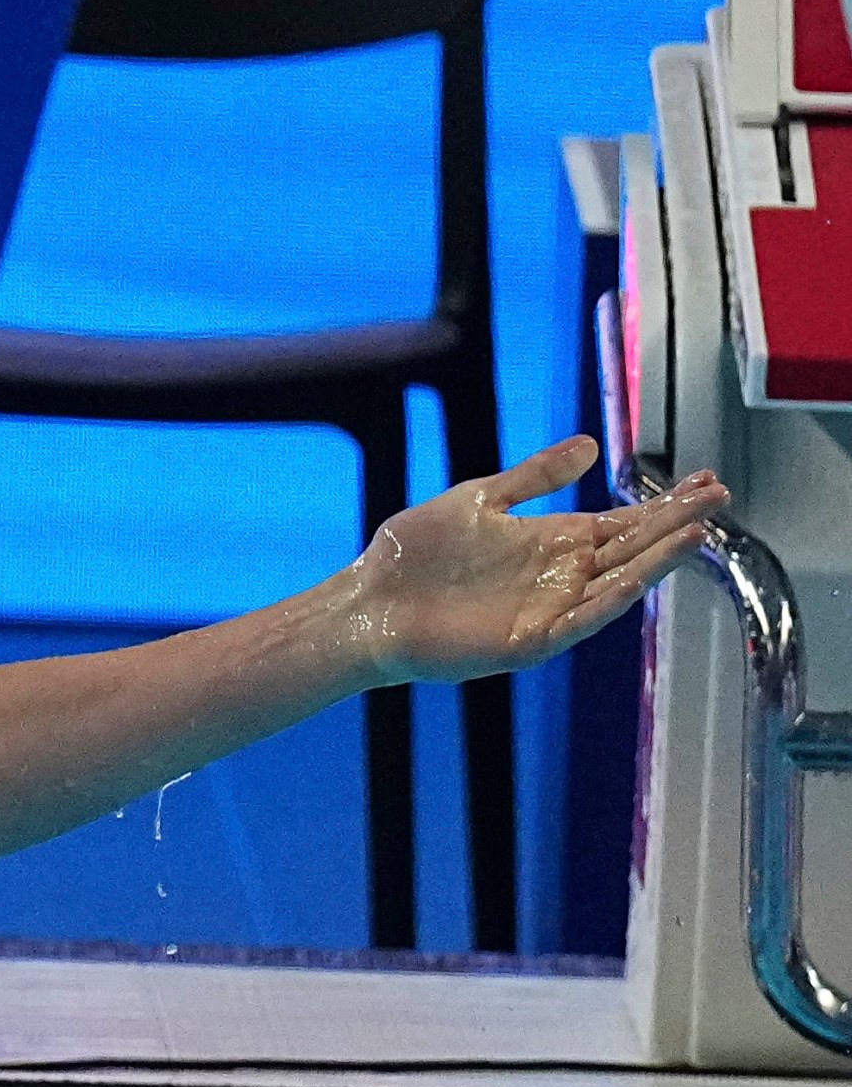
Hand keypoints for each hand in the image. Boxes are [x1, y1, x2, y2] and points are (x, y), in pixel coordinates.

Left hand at [341, 440, 726, 687]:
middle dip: (675, 523)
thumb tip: (590, 445)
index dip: (665, 503)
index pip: (624, 521)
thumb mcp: (480, 501)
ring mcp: (549, 610)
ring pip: (617, 583)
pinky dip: (609, 601)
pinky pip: (579, 620)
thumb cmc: (414, 554)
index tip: (706, 480)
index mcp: (552, 542)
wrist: (366, 602)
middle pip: (632, 547)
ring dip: (656, 560)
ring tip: (697, 532)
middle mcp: (561, 576)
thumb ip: (535, 477)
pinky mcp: (529, 641)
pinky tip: (636, 578)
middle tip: (720, 496)